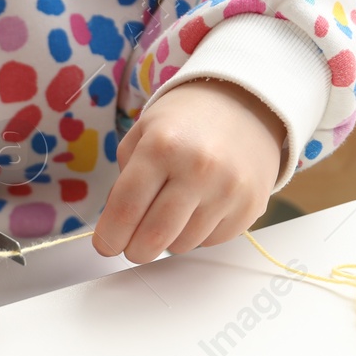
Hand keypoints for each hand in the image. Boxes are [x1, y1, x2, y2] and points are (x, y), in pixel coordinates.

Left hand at [93, 80, 285, 263]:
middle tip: (131, 245)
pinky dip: (198, 233)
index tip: (105, 245)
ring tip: (172, 211)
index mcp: (162, 147)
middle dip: (134, 250)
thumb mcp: (142, 135)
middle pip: (153, 237)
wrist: (246, 105)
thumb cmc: (185, 124)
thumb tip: (116, 230)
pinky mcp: (250, 207)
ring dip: (168, 239)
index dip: (109, 237)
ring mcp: (229, 190)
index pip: (125, 209)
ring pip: (181, 244)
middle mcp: (198, 169)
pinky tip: (201, 206)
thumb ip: (122, 182)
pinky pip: (210, 241)